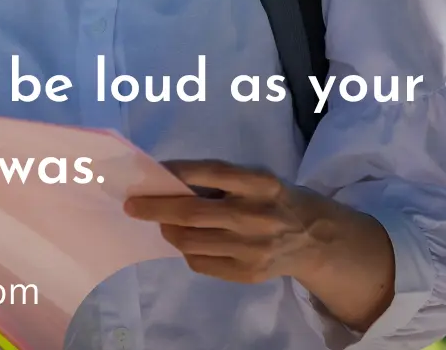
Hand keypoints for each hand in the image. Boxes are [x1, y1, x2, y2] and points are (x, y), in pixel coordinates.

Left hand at [122, 158, 330, 282]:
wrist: (313, 238)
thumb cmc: (270, 198)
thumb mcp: (253, 178)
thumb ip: (217, 179)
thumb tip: (164, 180)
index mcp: (258, 183)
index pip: (208, 173)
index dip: (174, 172)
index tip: (148, 174)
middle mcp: (257, 215)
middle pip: (192, 212)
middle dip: (154, 208)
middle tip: (132, 205)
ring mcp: (253, 248)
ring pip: (191, 242)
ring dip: (167, 230)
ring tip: (162, 223)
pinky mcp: (248, 274)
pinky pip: (201, 263)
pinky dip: (186, 251)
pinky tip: (187, 242)